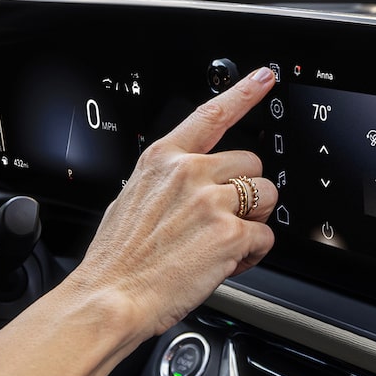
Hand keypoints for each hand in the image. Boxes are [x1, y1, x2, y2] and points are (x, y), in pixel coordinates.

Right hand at [68, 66, 277, 344]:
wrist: (110, 298)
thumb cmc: (117, 260)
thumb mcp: (131, 200)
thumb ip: (167, 184)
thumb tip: (190, 186)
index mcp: (163, 159)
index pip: (211, 114)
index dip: (244, 93)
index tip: (265, 77)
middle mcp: (190, 173)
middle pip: (253, 164)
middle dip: (246, 193)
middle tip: (222, 222)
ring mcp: (212, 202)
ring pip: (266, 198)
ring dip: (253, 222)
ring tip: (221, 244)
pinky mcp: (230, 234)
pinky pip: (265, 238)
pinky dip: (252, 255)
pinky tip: (224, 264)